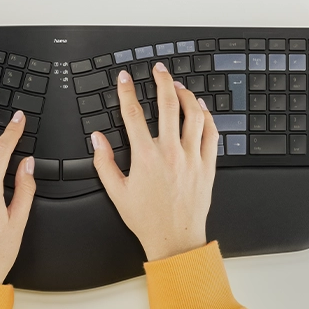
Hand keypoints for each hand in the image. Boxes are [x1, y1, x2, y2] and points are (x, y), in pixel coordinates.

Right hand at [91, 63, 218, 261]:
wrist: (175, 239)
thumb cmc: (146, 219)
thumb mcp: (117, 192)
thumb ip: (104, 163)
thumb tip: (97, 139)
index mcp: (145, 157)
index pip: (133, 114)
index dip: (126, 91)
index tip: (124, 78)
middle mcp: (170, 152)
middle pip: (167, 105)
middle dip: (161, 81)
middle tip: (158, 69)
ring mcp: (191, 157)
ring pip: (193, 115)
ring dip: (186, 95)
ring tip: (179, 86)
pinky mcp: (207, 165)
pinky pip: (212, 134)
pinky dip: (207, 116)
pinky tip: (201, 109)